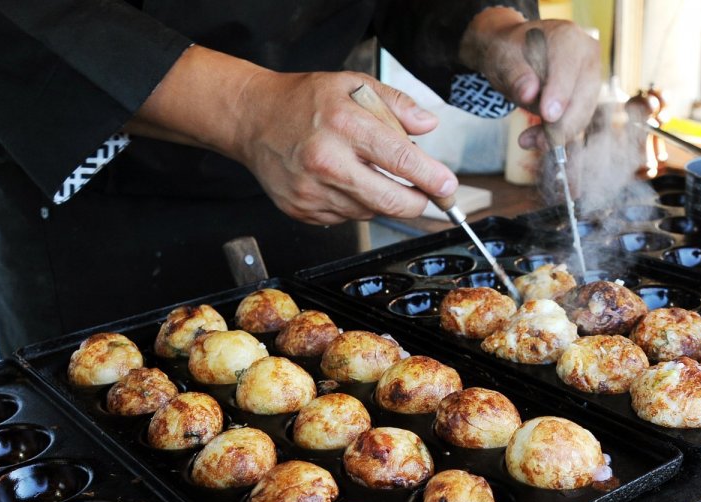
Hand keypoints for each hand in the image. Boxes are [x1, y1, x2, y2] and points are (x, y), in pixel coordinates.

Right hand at [233, 70, 459, 223]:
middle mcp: (327, 163)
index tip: (448, 187)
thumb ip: (396, 104)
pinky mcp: (302, 211)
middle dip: (418, 203)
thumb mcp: (353, 85)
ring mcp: (312, 192)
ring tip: (368, 171)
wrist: (252, 119)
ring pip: (371, 212)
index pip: (401, 160)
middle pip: (391, 201)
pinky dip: (356, 204)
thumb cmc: (304, 101)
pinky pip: (347, 218)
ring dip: (383, 199)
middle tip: (429, 195)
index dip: (431, 178)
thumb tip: (428, 125)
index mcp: (344, 126)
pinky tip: (344, 181)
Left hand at [460, 10, 600, 149]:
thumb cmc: (510, 54)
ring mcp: (591, 76)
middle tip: (531, 141)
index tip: (548, 116)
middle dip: (558, 124)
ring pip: (582, 113)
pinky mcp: (587, 97)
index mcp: (567, 38)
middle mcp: (586, 55)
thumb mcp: (503, 61)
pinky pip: (578, 120)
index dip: (560, 93)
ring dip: (557, 133)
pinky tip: (538, 139)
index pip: (567, 68)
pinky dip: (559, 134)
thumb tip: (529, 94)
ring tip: (528, 141)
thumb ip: (516, 76)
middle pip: (582, 96)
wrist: (515, 55)